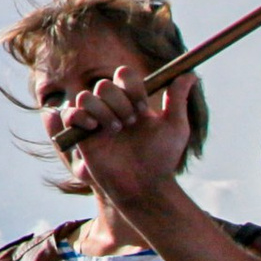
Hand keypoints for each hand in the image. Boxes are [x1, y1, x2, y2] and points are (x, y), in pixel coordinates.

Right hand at [45, 63, 194, 215]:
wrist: (145, 186)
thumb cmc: (162, 159)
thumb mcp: (175, 127)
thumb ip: (178, 98)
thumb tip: (191, 74)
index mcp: (132, 102)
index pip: (124, 75)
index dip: (132, 87)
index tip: (142, 109)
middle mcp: (111, 108)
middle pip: (104, 84)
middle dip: (119, 102)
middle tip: (130, 123)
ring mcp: (94, 121)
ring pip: (86, 96)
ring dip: (103, 111)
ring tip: (116, 131)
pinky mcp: (80, 135)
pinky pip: (70, 113)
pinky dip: (81, 117)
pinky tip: (96, 129)